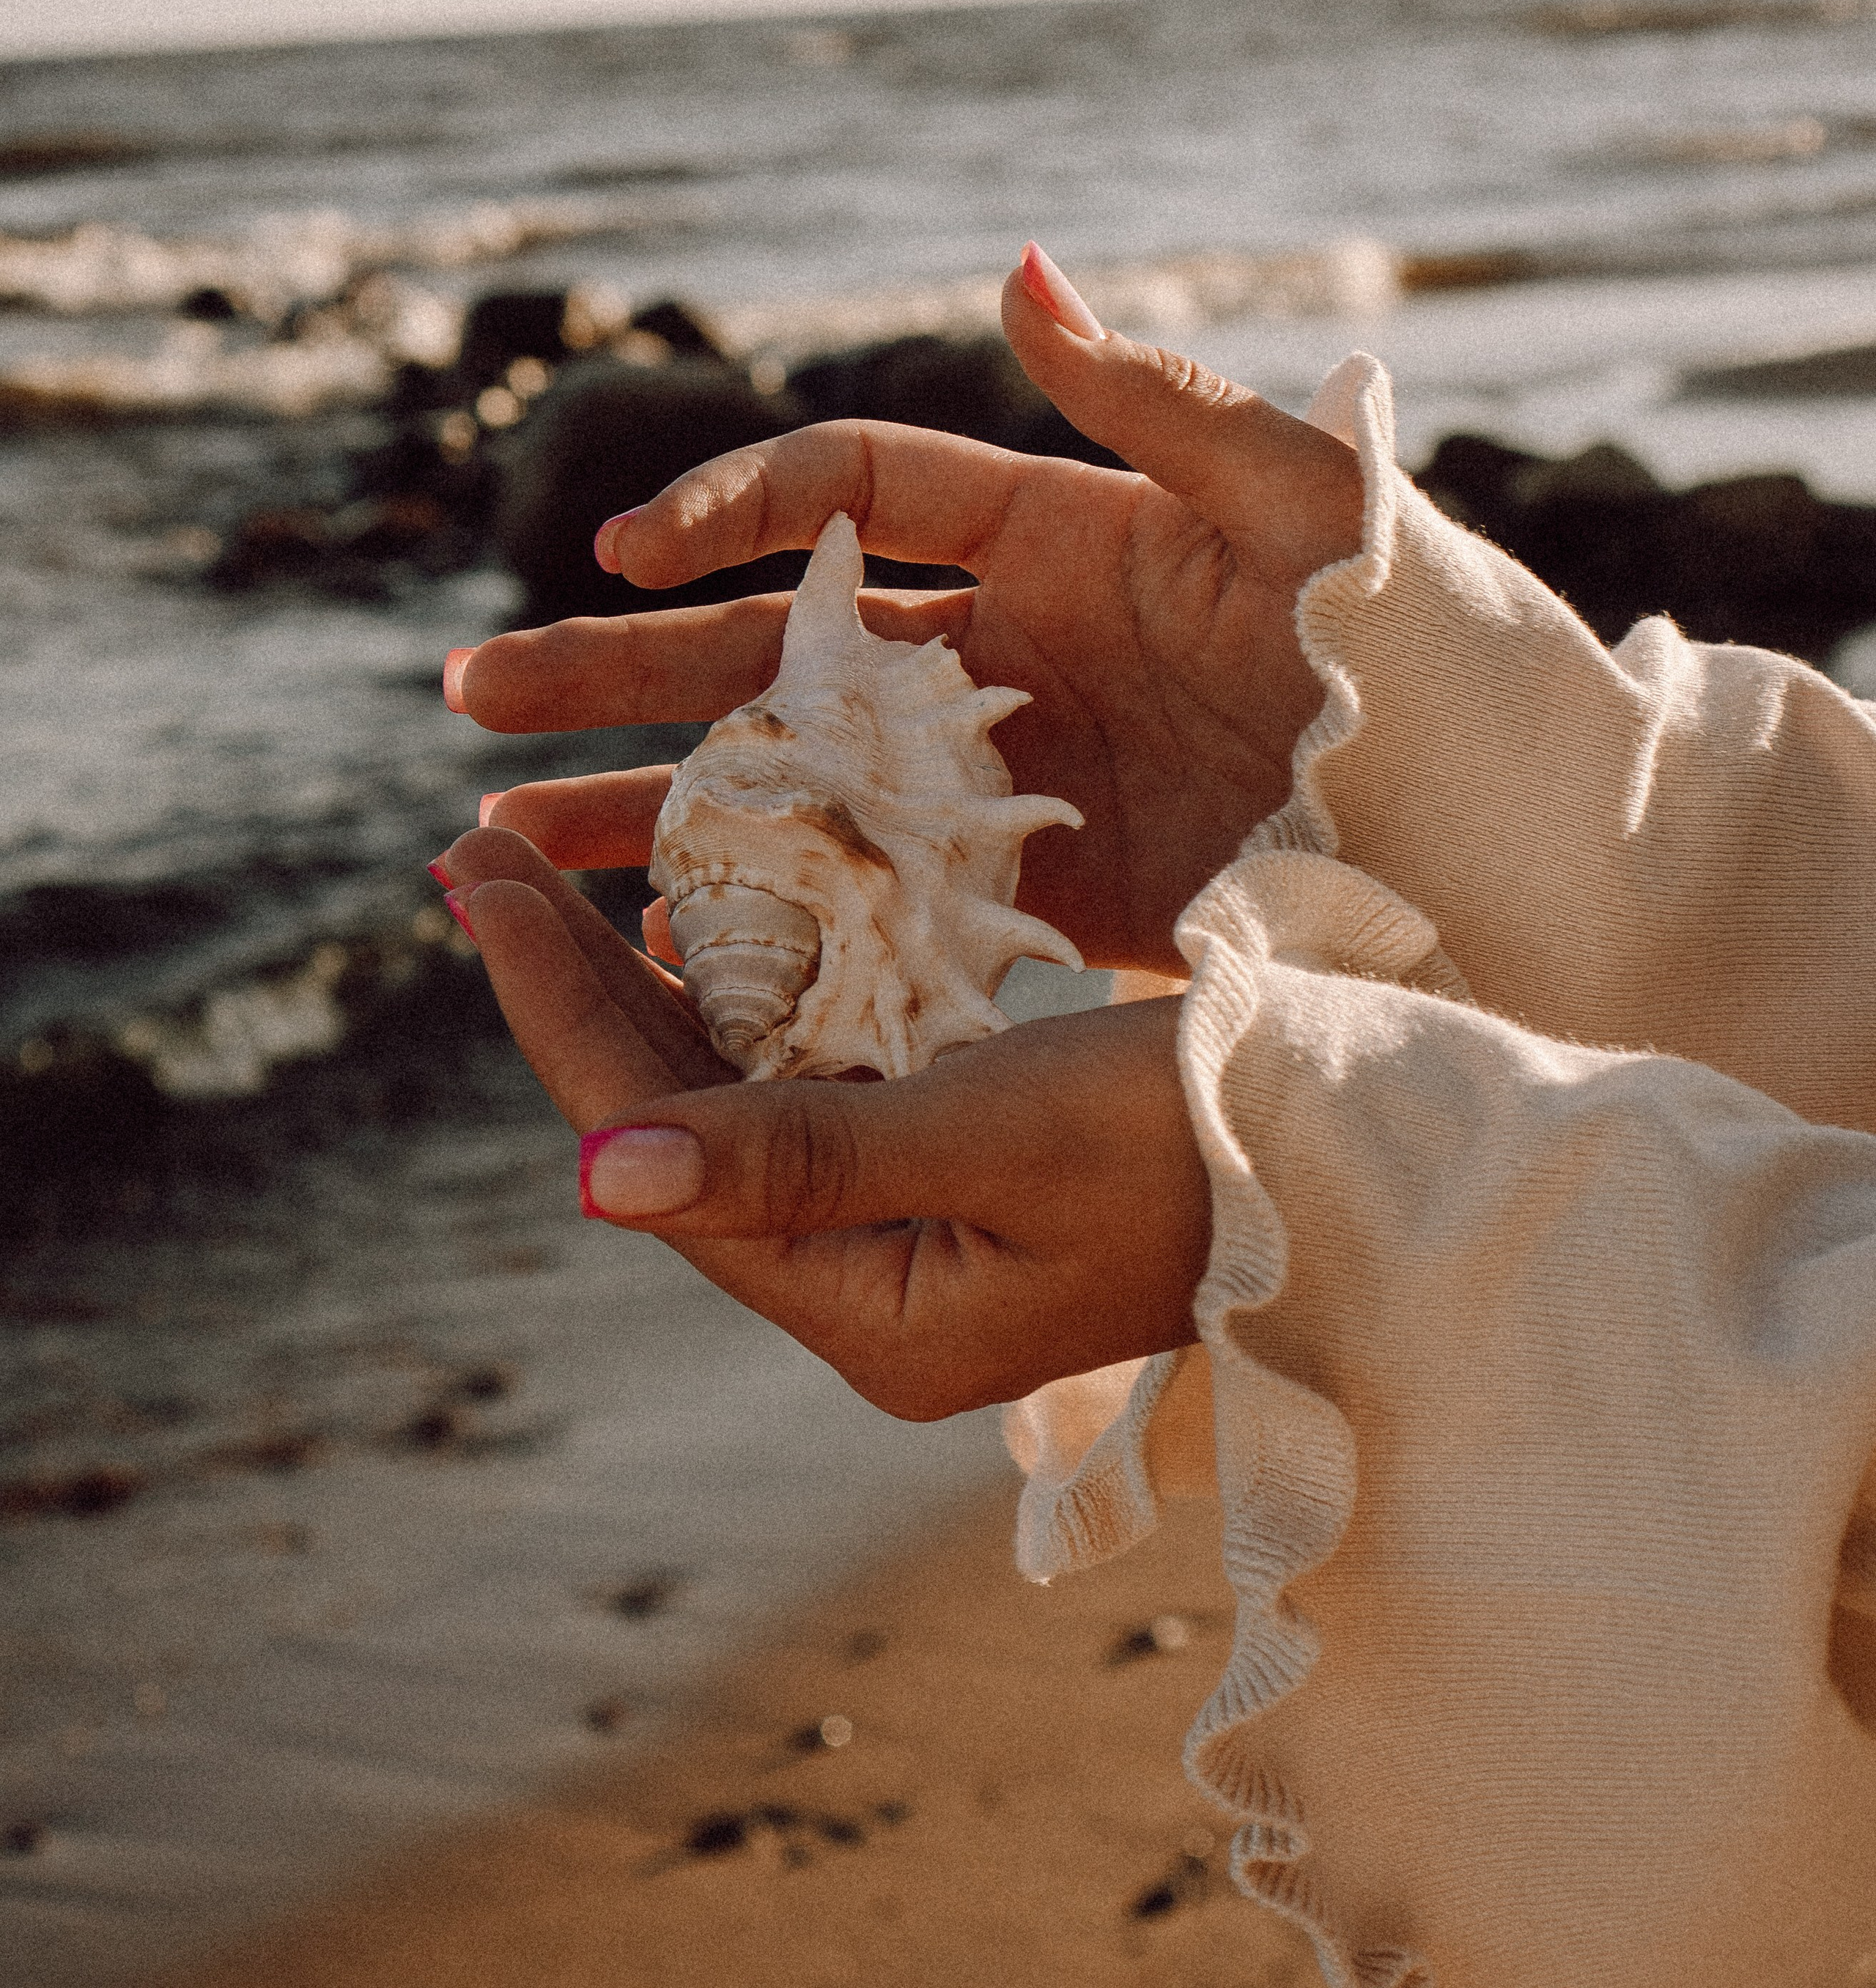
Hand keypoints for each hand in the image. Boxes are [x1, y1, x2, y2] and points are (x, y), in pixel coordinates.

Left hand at [434, 825, 1207, 1415]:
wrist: (1364, 1150)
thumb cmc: (1199, 1135)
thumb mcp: (994, 1131)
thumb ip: (797, 1155)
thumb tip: (591, 1183)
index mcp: (871, 1315)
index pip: (659, 1150)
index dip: (558, 1009)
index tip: (472, 881)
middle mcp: (874, 1289)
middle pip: (676, 1124)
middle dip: (572, 987)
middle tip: (471, 859)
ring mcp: (915, 1232)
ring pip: (736, 1095)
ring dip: (645, 984)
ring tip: (541, 877)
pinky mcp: (958, 1168)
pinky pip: (814, 1078)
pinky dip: (750, 992)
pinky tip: (695, 914)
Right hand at [451, 248, 1363, 971]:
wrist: (1492, 827)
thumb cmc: (1412, 637)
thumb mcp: (1296, 499)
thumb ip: (1151, 401)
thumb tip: (1016, 273)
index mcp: (1047, 538)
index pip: (847, 498)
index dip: (730, 513)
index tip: (630, 552)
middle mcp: (996, 658)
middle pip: (766, 652)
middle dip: (617, 668)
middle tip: (471, 696)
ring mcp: (997, 786)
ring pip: (784, 787)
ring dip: (644, 806)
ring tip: (495, 851)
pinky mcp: (1024, 901)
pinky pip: (864, 905)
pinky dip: (760, 927)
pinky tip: (646, 960)